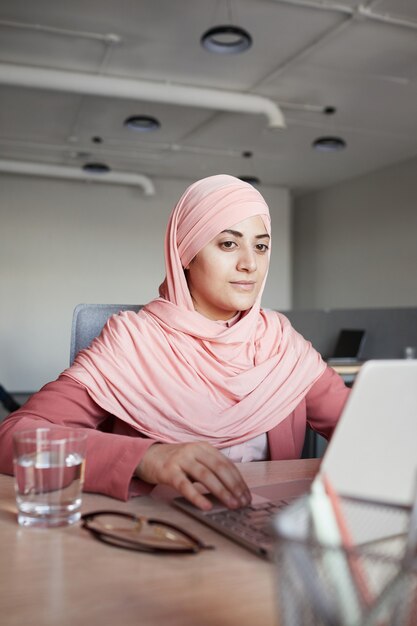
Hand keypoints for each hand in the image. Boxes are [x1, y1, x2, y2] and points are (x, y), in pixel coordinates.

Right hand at [135, 441, 251, 510]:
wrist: (147, 456)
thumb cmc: (175, 461)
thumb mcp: (195, 460)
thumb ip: (211, 469)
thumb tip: (233, 490)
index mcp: (204, 447)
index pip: (227, 464)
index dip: (239, 480)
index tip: (247, 495)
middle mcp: (194, 450)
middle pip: (219, 468)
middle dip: (234, 486)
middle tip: (243, 502)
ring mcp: (181, 459)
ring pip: (205, 475)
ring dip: (221, 491)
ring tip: (231, 504)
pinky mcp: (169, 471)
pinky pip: (185, 485)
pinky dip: (197, 496)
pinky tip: (206, 506)